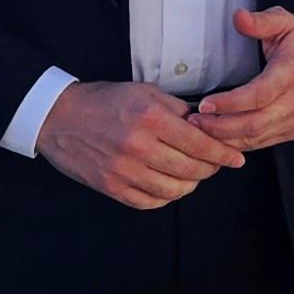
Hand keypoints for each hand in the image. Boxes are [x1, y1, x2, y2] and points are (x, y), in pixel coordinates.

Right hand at [37, 80, 242, 207]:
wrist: (57, 116)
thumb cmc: (103, 101)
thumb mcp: (143, 92)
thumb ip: (177, 109)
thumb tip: (208, 125)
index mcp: (150, 117)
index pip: (200, 143)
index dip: (223, 154)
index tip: (236, 159)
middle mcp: (138, 146)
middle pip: (192, 170)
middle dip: (210, 169)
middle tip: (213, 164)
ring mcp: (123, 170)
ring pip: (174, 191)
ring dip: (190, 185)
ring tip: (192, 175)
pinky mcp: (111, 187)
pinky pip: (150, 202)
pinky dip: (166, 197)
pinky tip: (168, 185)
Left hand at [189, 7, 293, 152]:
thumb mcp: (285, 21)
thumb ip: (260, 21)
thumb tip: (238, 17)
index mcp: (292, 73)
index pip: (258, 96)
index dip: (230, 103)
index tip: (205, 105)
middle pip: (254, 123)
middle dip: (220, 126)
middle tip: (193, 122)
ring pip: (257, 137)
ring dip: (226, 138)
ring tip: (200, 131)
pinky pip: (263, 142)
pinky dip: (239, 144)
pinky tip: (220, 138)